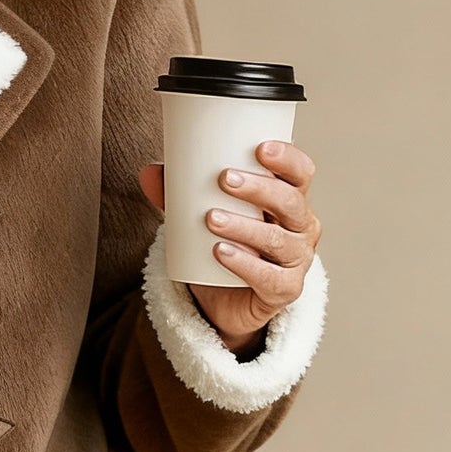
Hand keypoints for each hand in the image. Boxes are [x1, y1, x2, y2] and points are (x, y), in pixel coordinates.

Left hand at [138, 139, 322, 353]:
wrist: (226, 303)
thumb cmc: (226, 246)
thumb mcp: (203, 217)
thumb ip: (180, 195)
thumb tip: (149, 172)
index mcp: (289, 200)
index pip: (300, 173)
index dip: (287, 158)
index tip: (260, 148)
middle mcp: (301, 228)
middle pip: (290, 202)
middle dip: (258, 188)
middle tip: (223, 179)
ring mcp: (297, 261)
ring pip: (276, 239)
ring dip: (243, 226)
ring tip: (211, 218)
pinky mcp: (285, 290)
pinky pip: (269, 277)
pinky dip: (244, 263)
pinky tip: (221, 252)